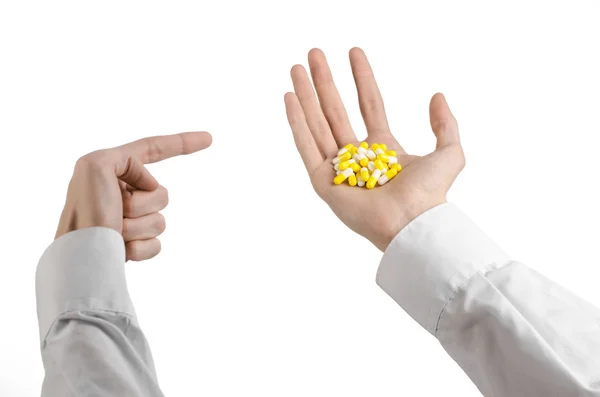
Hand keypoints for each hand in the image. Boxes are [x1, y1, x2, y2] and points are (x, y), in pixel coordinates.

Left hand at [55, 131, 211, 260]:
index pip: (154, 149)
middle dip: (143, 205)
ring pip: (160, 221)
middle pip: (161, 194)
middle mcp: (123, 192)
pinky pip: (157, 243)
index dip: (182, 142)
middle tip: (116, 213)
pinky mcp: (135, 243)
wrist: (79, 258)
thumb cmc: (84, 213)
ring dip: (138, 228)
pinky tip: (121, 249)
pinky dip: (141, 248)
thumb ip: (125, 160)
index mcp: (113, 169)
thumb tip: (146, 185)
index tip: (208, 139)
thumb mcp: (95, 166)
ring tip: (113, 233)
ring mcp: (130, 219)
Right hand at [284, 48, 464, 250]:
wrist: (411, 221)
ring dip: (306, 95)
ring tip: (296, 69)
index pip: (368, 104)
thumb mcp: (449, 153)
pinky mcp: (322, 181)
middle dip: (324, 82)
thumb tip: (437, 96)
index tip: (354, 52)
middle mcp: (356, 157)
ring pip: (317, 123)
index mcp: (382, 149)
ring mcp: (337, 169)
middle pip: (336, 110)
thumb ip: (446, 125)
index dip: (362, 78)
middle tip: (314, 54)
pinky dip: (296, 122)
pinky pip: (306, 146)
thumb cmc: (430, 194)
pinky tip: (290, 98)